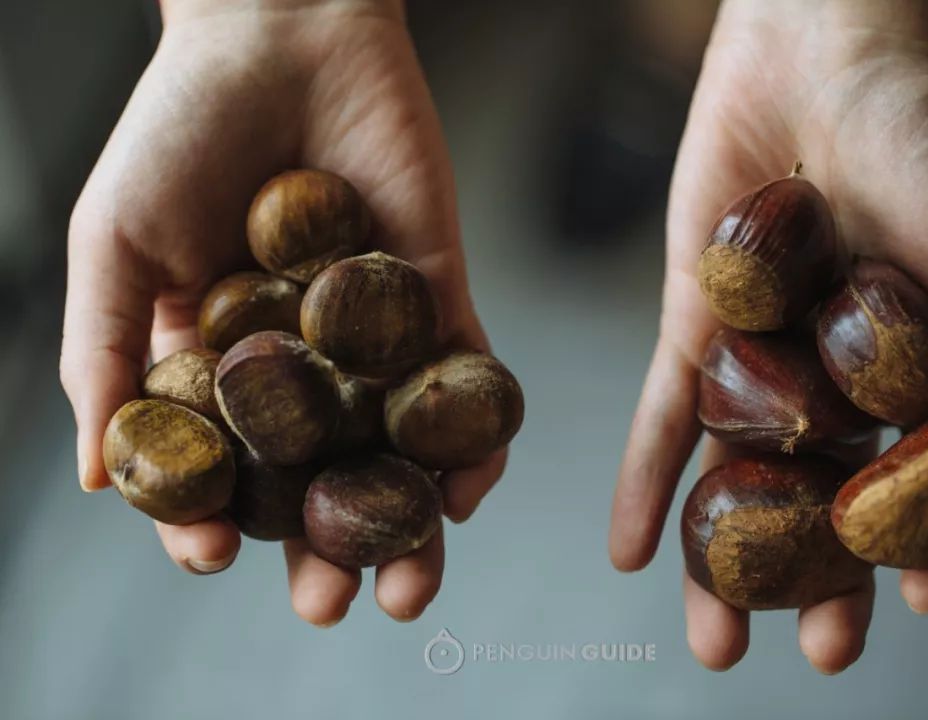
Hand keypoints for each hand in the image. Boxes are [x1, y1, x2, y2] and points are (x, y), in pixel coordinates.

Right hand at [60, 0, 503, 625]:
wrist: (281, 35)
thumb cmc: (180, 131)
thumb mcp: (114, 246)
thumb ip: (105, 356)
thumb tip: (93, 477)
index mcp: (220, 363)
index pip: (223, 468)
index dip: (216, 524)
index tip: (212, 560)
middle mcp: (302, 365)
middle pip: (319, 481)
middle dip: (325, 553)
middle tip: (329, 607)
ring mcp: (374, 337)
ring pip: (398, 453)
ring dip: (410, 525)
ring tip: (410, 586)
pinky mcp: (439, 298)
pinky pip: (466, 382)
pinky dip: (475, 441)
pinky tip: (472, 493)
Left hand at [610, 0, 927, 672]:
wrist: (828, 57)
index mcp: (911, 376)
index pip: (911, 485)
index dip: (914, 549)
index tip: (911, 606)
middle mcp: (832, 381)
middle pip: (821, 501)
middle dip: (816, 581)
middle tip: (813, 653)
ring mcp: (760, 359)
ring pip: (739, 478)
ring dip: (722, 560)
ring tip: (715, 636)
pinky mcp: (693, 326)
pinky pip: (663, 414)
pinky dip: (644, 479)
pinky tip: (629, 549)